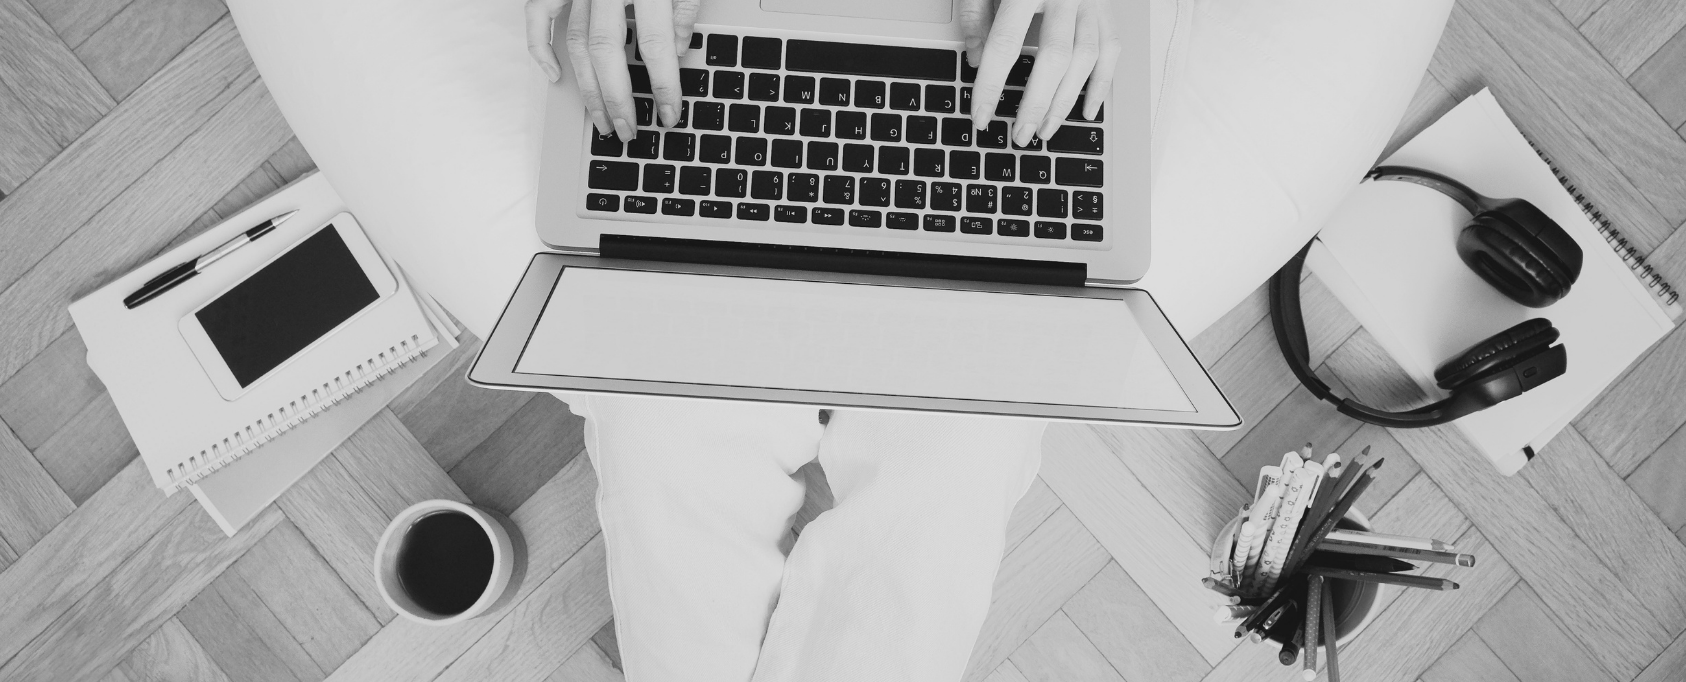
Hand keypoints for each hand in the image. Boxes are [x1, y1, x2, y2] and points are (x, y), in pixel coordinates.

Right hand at [526, 0, 700, 138]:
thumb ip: (684, 4)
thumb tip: (682, 47)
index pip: (657, 44)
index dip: (666, 85)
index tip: (671, 115)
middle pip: (608, 52)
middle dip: (618, 99)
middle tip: (628, 132)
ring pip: (576, 43)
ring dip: (587, 88)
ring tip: (600, 120)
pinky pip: (539, 15)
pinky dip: (541, 48)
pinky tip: (554, 77)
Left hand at [961, 0, 1119, 145]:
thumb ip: (976, 12)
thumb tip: (972, 57)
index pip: (1005, 44)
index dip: (990, 85)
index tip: (980, 115)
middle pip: (1054, 58)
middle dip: (1035, 103)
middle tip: (1019, 135)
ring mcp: (1092, 0)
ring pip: (1086, 59)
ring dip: (1065, 101)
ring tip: (1044, 130)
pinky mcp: (1108, 6)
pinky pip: (1112, 51)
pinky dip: (1101, 84)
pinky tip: (1086, 111)